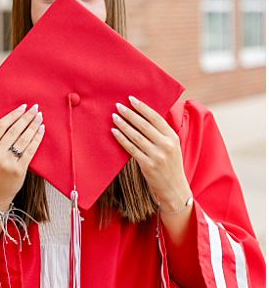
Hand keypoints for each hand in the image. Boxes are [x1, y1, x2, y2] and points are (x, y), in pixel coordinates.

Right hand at [0, 104, 44, 209]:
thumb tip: (14, 121)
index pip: (0, 126)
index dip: (12, 115)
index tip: (22, 107)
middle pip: (14, 130)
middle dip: (26, 117)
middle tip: (35, 109)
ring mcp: (8, 162)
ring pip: (23, 139)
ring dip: (33, 125)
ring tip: (39, 117)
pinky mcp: (19, 170)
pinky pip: (30, 150)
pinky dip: (37, 139)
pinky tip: (41, 130)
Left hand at [111, 96, 191, 210]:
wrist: (174, 188)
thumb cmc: (170, 164)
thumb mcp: (172, 146)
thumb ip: (161, 133)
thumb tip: (143, 115)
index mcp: (173, 137)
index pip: (156, 118)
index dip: (142, 107)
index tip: (131, 99)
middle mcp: (166, 145)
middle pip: (144, 125)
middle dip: (130, 114)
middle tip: (118, 106)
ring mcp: (157, 156)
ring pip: (136, 136)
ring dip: (123, 125)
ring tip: (114, 117)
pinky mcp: (147, 165)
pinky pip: (131, 149)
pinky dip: (121, 139)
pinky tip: (114, 131)